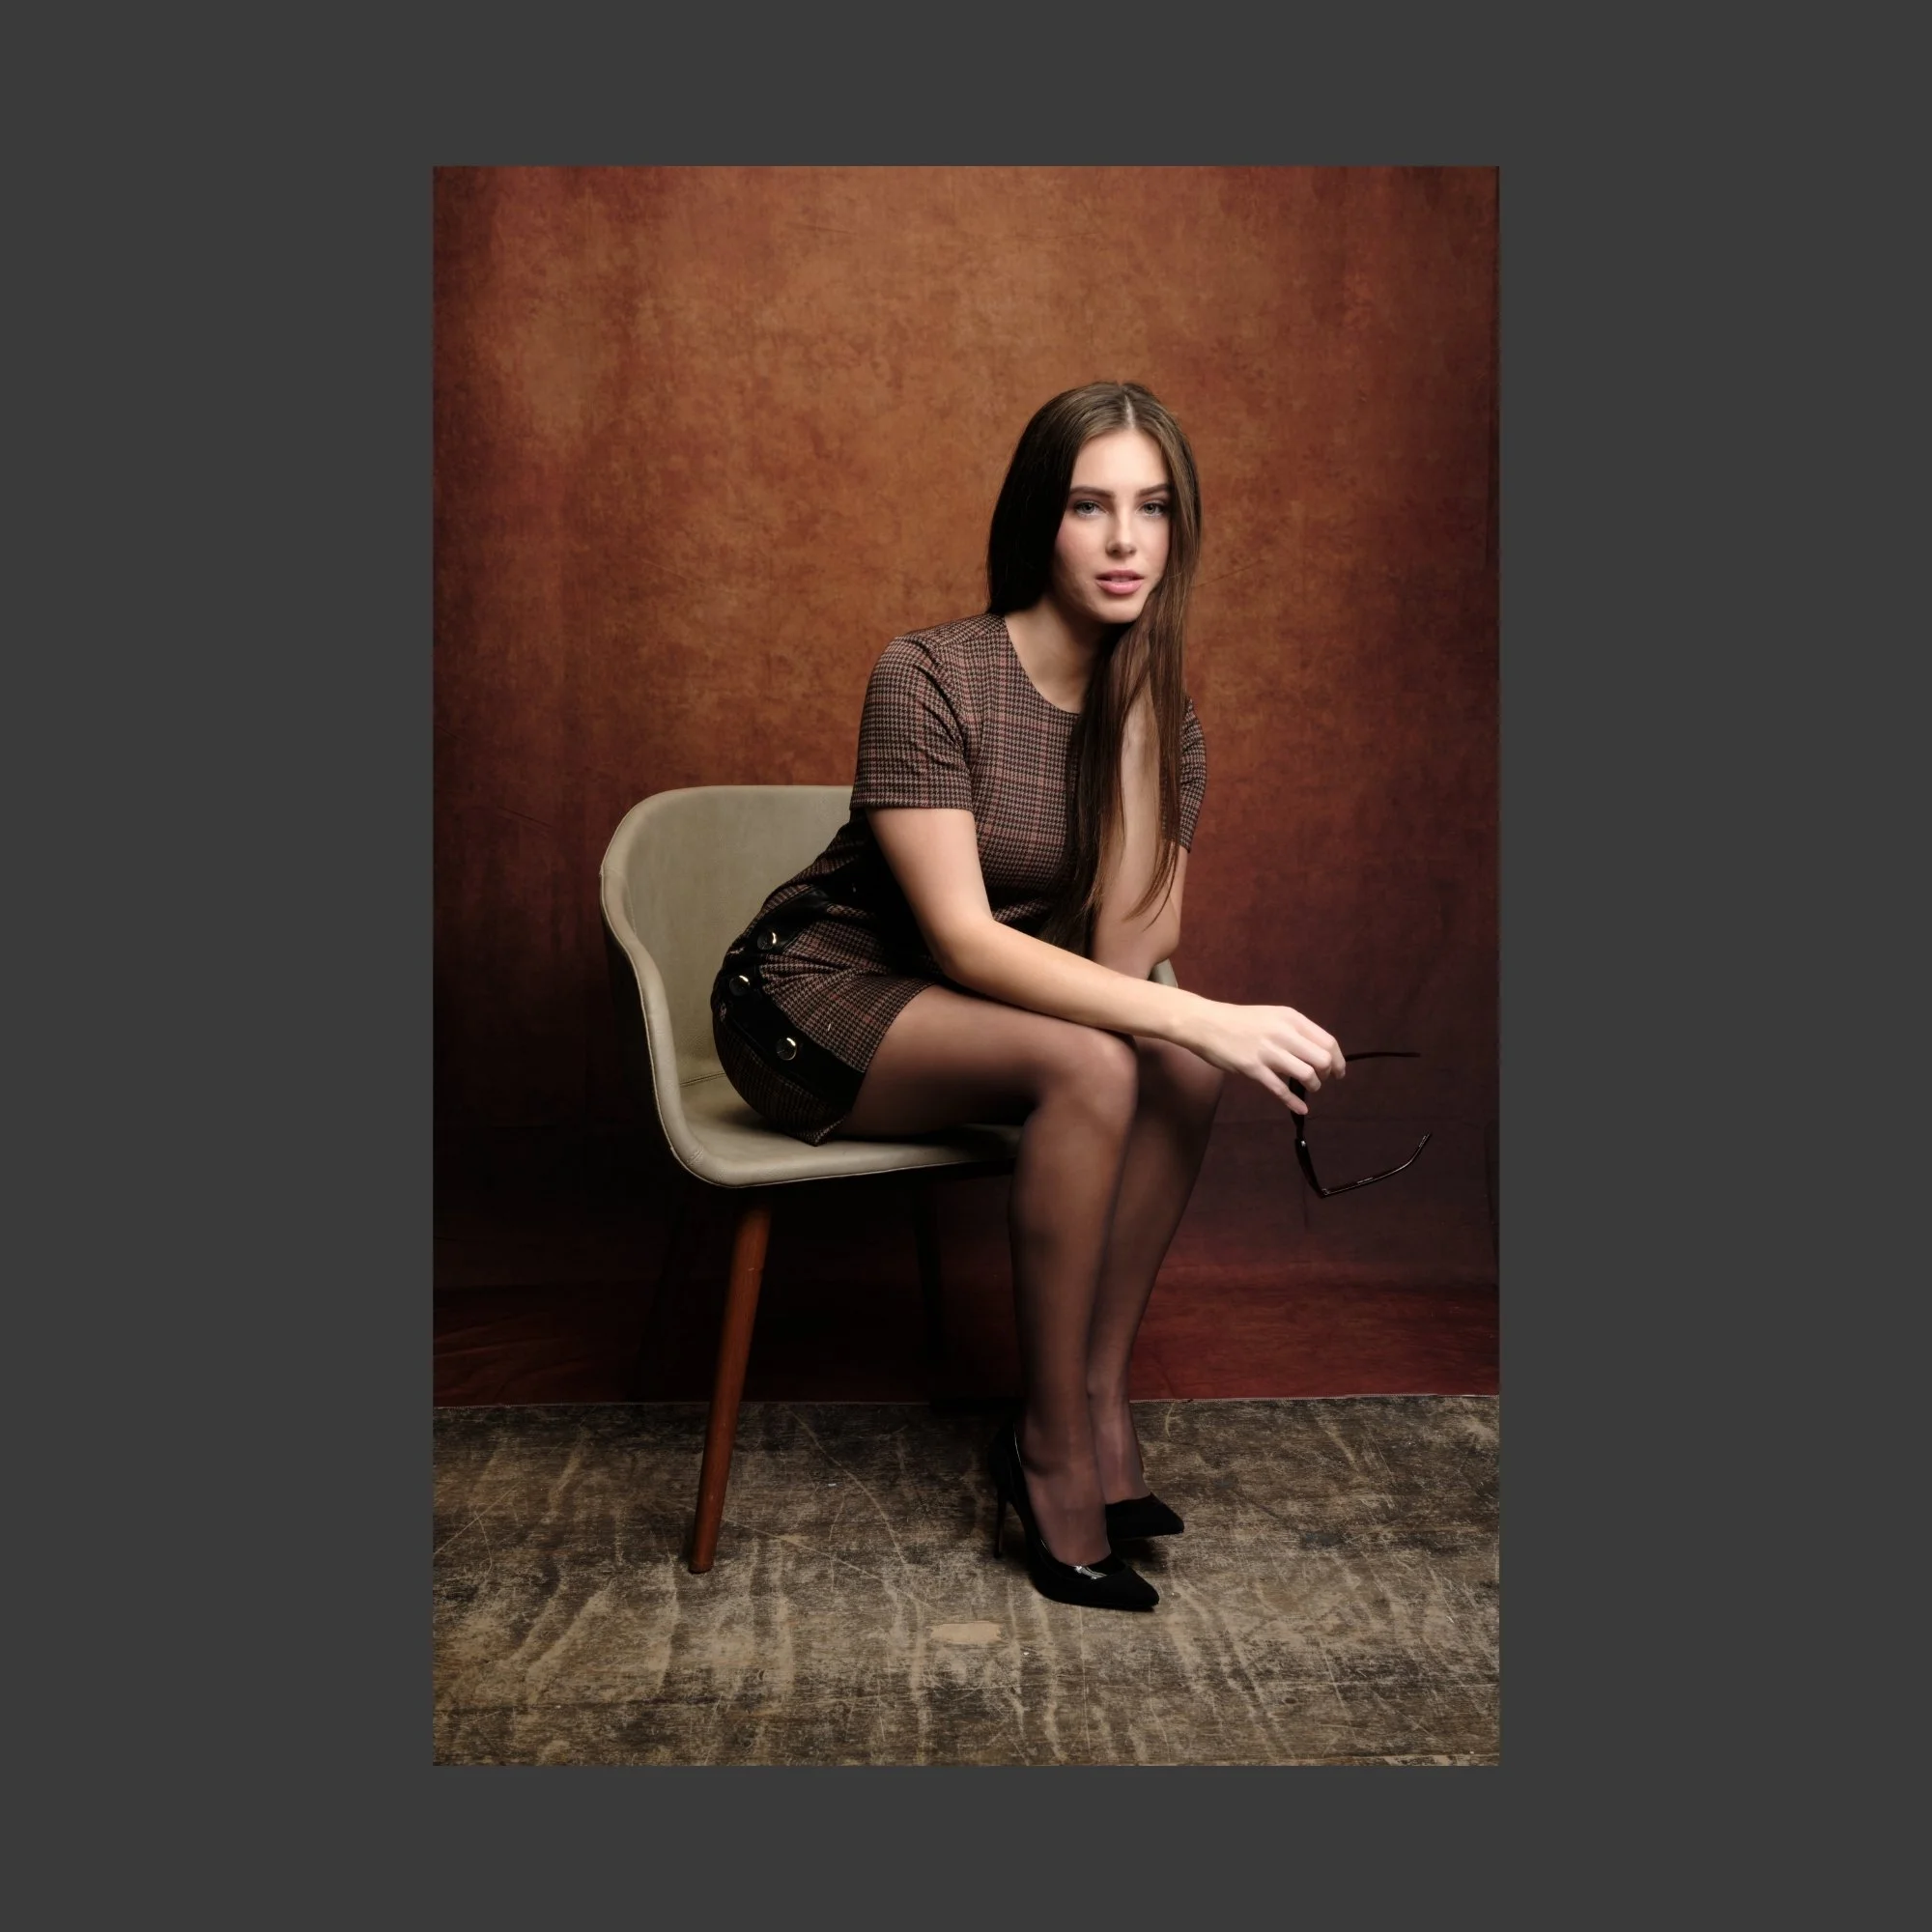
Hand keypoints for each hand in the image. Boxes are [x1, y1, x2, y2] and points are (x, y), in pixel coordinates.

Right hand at [1187, 1001, 1344, 1115]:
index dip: (1338, 1060)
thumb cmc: (1240, 1021)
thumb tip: (1316, 1052)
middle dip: (1328, 1074)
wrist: (1206, 1023)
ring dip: (1313, 1086)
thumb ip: (1294, 1032)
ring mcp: (1268, 1052)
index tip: (1338, 1071)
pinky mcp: (1253, 1069)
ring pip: (1306, 1074)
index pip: (1328, 1042)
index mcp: (1291, 1018)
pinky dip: (1294, 1102)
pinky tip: (1301, 1109)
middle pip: (1322, 1059)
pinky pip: (1280, 1090)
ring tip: (1309, 1088)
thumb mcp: (1272, 1017)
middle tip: (1322, 1080)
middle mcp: (1284, 1033)